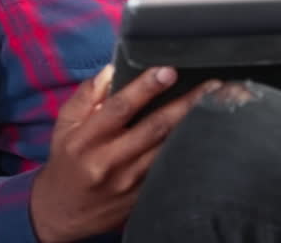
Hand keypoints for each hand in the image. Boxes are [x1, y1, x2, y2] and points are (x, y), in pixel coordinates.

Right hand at [29, 65, 219, 242]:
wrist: (58, 213)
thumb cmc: (66, 162)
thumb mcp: (65, 125)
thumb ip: (88, 95)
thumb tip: (113, 68)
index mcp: (86, 139)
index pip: (119, 108)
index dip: (144, 88)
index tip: (168, 70)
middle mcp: (108, 161)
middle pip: (154, 128)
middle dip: (186, 104)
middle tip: (213, 86)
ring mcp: (127, 183)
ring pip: (167, 151)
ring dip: (196, 128)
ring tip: (221, 107)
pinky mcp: (140, 199)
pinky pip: (169, 172)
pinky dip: (189, 154)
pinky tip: (209, 139)